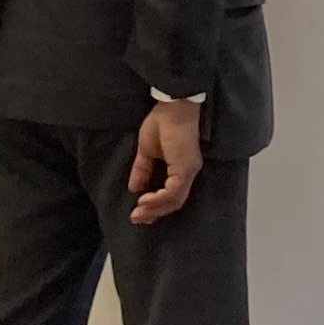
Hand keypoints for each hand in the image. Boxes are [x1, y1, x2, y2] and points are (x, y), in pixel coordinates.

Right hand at [129, 95, 206, 222]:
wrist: (172, 105)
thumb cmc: (162, 122)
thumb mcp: (146, 151)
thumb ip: (142, 170)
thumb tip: (134, 189)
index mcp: (181, 168)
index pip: (171, 195)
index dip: (155, 207)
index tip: (139, 213)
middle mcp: (188, 173)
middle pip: (174, 203)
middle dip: (154, 213)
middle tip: (136, 219)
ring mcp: (189, 171)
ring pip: (174, 201)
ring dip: (154, 209)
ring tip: (138, 213)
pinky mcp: (186, 168)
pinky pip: (173, 192)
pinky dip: (158, 200)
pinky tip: (144, 201)